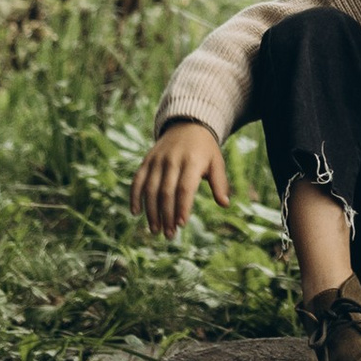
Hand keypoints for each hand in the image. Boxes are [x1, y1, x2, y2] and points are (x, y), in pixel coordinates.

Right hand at [134, 119, 230, 237]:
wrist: (187, 125)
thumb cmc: (205, 150)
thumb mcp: (217, 162)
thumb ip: (219, 183)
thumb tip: (225, 204)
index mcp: (192, 161)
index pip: (184, 188)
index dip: (182, 207)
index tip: (181, 225)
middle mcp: (172, 160)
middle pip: (166, 192)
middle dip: (166, 216)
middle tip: (168, 235)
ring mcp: (157, 160)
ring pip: (150, 189)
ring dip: (151, 211)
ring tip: (155, 230)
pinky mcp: (147, 161)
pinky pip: (137, 180)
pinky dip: (134, 196)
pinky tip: (135, 213)